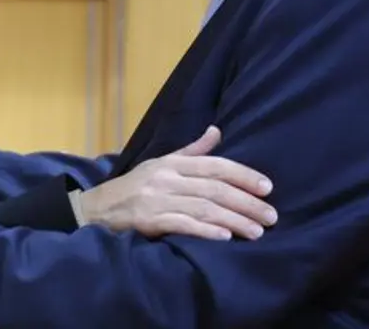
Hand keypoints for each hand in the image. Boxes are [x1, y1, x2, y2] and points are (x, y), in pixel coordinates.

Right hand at [80, 126, 276, 239]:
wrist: (97, 208)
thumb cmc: (135, 186)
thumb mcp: (162, 163)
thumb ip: (192, 151)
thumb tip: (217, 131)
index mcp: (172, 162)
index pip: (215, 165)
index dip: (243, 175)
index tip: (267, 187)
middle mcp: (167, 178)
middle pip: (214, 189)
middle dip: (246, 203)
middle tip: (271, 216)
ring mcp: (157, 199)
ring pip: (204, 208)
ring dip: (234, 220)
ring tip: (257, 231)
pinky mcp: (148, 220)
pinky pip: (182, 224)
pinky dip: (205, 230)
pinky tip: (224, 237)